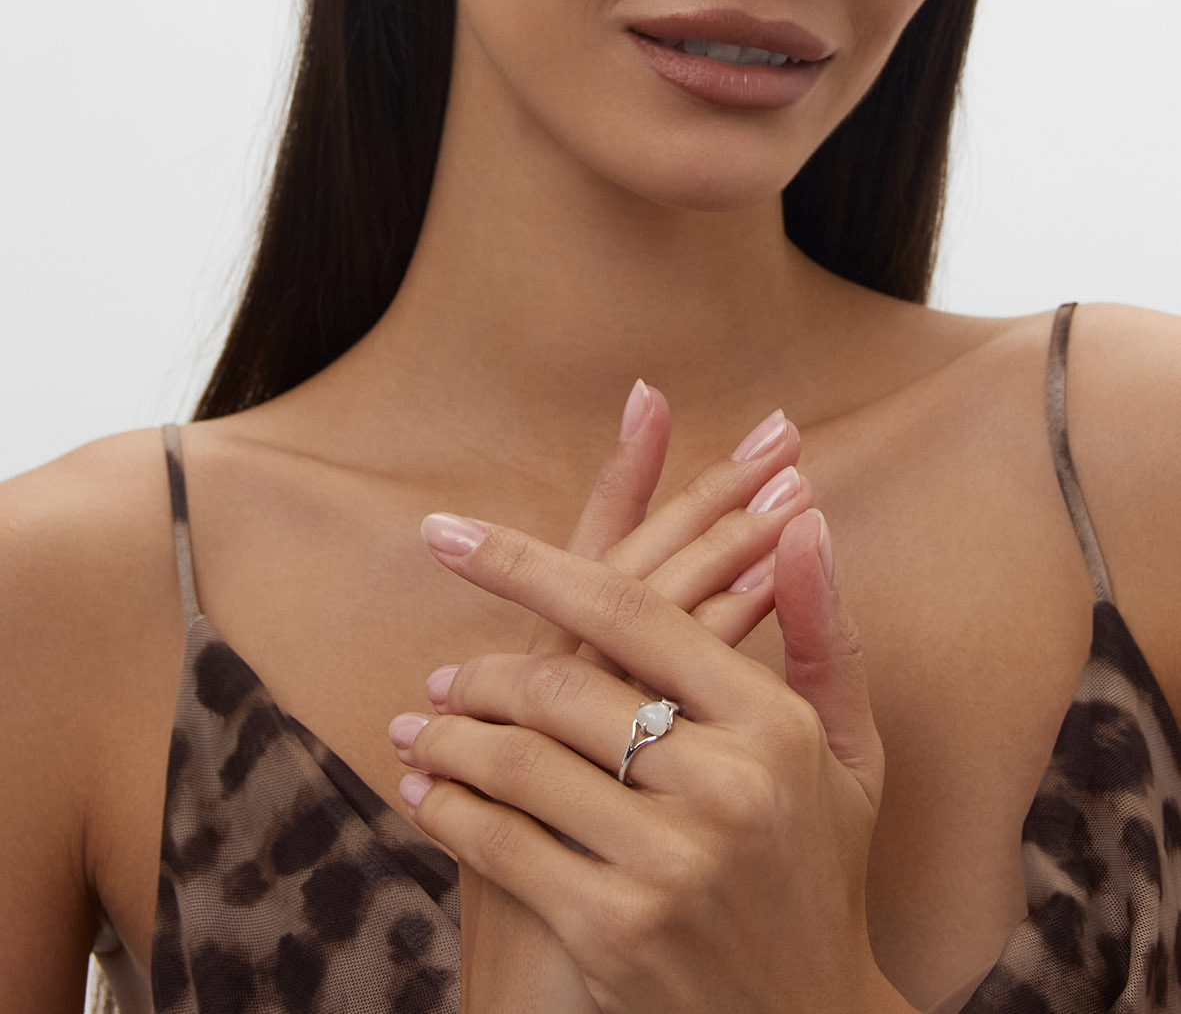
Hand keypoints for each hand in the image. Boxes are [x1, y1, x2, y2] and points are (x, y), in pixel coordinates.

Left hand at [390, 388, 899, 1012]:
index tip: (451, 533)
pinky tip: (421, 787)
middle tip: (443, 673)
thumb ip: (822, 629)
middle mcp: (726, 788)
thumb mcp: (845, 749)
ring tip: (420, 723)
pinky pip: (501, 846)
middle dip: (481, 671)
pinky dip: (446, 808)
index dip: (527, 563)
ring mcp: (670, 864)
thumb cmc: (819, 868)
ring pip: (520, 763)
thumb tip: (805, 519)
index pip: (628, 612)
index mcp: (772, 724)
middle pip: (561, 685)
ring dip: (449, 734)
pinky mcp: (617, 932)